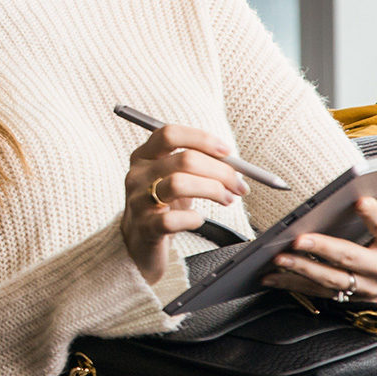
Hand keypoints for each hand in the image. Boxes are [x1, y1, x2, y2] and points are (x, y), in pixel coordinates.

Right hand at [121, 123, 249, 284]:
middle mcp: (138, 175)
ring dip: (212, 190)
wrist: (139, 241)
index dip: (201, 139)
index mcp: (144, 156)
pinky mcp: (145, 227)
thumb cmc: (163, 205)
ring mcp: (138, 201)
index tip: (227, 151)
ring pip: (178, 184)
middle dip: (220, 171)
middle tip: (238, 184)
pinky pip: (172, 220)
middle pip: (184, 159)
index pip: (170, 134)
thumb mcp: (173, 177)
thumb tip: (233, 163)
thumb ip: (196, 165)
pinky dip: (193, 218)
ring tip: (227, 200)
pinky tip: (198, 219)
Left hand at [262, 159, 376, 302]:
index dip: (375, 217)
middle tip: (298, 238)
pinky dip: (291, 286)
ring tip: (277, 258)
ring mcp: (363, 287)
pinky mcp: (346, 296)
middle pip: (352, 259)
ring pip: (331, 281)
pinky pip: (316, 293)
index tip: (359, 199)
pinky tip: (268, 277)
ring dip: (302, 271)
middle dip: (324, 250)